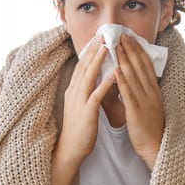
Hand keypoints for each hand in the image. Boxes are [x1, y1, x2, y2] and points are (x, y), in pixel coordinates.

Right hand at [57, 35, 114, 165]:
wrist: (70, 149)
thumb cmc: (78, 128)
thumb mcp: (80, 105)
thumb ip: (85, 91)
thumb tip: (93, 78)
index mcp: (73, 90)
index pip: (81, 66)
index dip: (89, 51)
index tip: (97, 38)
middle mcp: (74, 92)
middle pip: (84, 66)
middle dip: (93, 50)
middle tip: (102, 35)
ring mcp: (79, 102)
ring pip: (89, 77)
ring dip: (98, 61)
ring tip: (107, 47)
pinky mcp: (87, 112)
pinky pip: (96, 95)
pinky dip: (105, 83)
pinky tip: (113, 74)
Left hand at [115, 34, 164, 167]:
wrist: (155, 146)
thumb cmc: (149, 126)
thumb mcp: (149, 104)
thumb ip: (142, 90)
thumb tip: (132, 77)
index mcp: (153, 90)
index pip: (146, 65)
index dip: (138, 50)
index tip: (130, 37)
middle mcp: (150, 92)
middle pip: (140, 66)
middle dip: (130, 49)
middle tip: (121, 34)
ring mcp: (144, 100)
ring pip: (134, 76)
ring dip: (124, 59)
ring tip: (116, 46)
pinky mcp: (136, 111)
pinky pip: (128, 93)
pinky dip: (122, 80)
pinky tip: (115, 69)